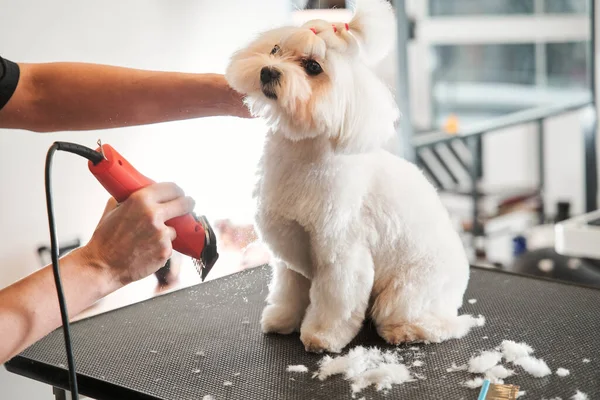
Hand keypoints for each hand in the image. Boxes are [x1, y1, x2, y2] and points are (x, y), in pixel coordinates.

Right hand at [79, 182, 194, 289]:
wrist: (102, 266)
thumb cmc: (105, 241)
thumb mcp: (112, 211)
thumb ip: (126, 199)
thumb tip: (133, 191)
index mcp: (140, 200)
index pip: (171, 188)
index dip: (178, 191)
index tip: (180, 194)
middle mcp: (153, 214)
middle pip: (184, 203)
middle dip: (188, 204)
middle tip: (187, 205)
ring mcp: (161, 234)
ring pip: (174, 228)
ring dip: (167, 232)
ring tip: (148, 239)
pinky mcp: (165, 250)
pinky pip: (169, 245)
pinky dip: (162, 247)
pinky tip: (147, 250)